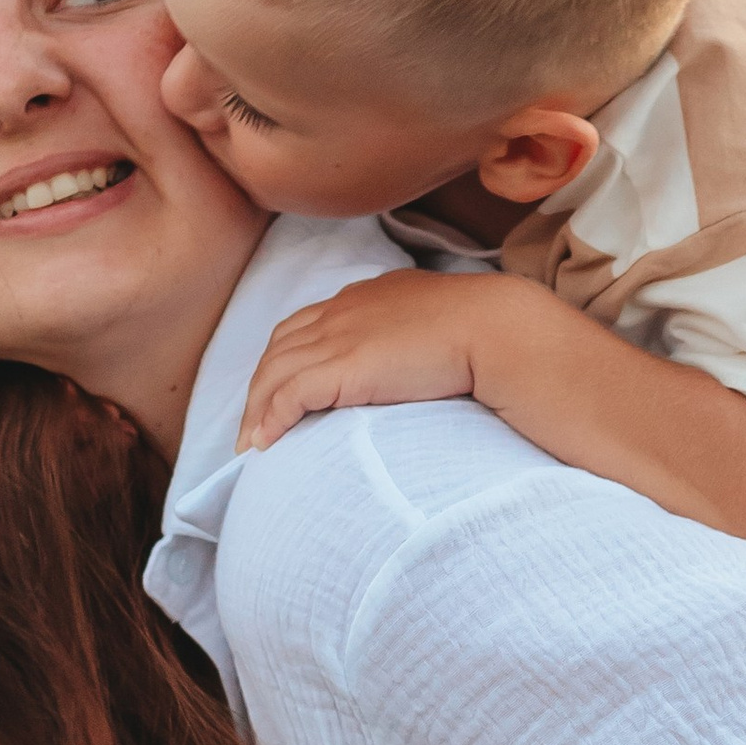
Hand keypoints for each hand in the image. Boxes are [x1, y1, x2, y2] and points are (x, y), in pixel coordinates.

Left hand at [238, 271, 507, 451]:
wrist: (495, 327)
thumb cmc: (480, 327)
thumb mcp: (435, 317)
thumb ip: (413, 329)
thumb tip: (420, 353)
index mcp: (361, 299)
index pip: (301, 327)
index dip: (282, 360)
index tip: (276, 392)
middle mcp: (340, 314)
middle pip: (278, 351)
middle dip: (258, 389)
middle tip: (251, 427)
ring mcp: (338, 339)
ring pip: (274, 375)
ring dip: (256, 411)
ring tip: (250, 445)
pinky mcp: (343, 368)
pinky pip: (289, 395)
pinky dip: (270, 418)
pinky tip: (264, 443)